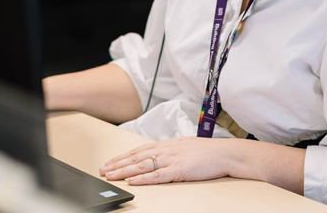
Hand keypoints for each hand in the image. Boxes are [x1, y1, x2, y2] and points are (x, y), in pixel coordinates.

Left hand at [98, 137, 231, 184]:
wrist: (224, 152)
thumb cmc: (206, 151)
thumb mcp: (183, 147)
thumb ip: (168, 151)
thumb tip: (156, 155)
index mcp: (166, 144)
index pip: (138, 150)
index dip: (122, 156)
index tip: (109, 162)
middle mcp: (165, 150)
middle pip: (136, 157)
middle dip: (117, 164)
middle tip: (102, 170)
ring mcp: (171, 159)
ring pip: (142, 166)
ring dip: (124, 171)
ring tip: (110, 175)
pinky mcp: (179, 170)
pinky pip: (157, 176)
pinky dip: (143, 179)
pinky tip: (132, 181)